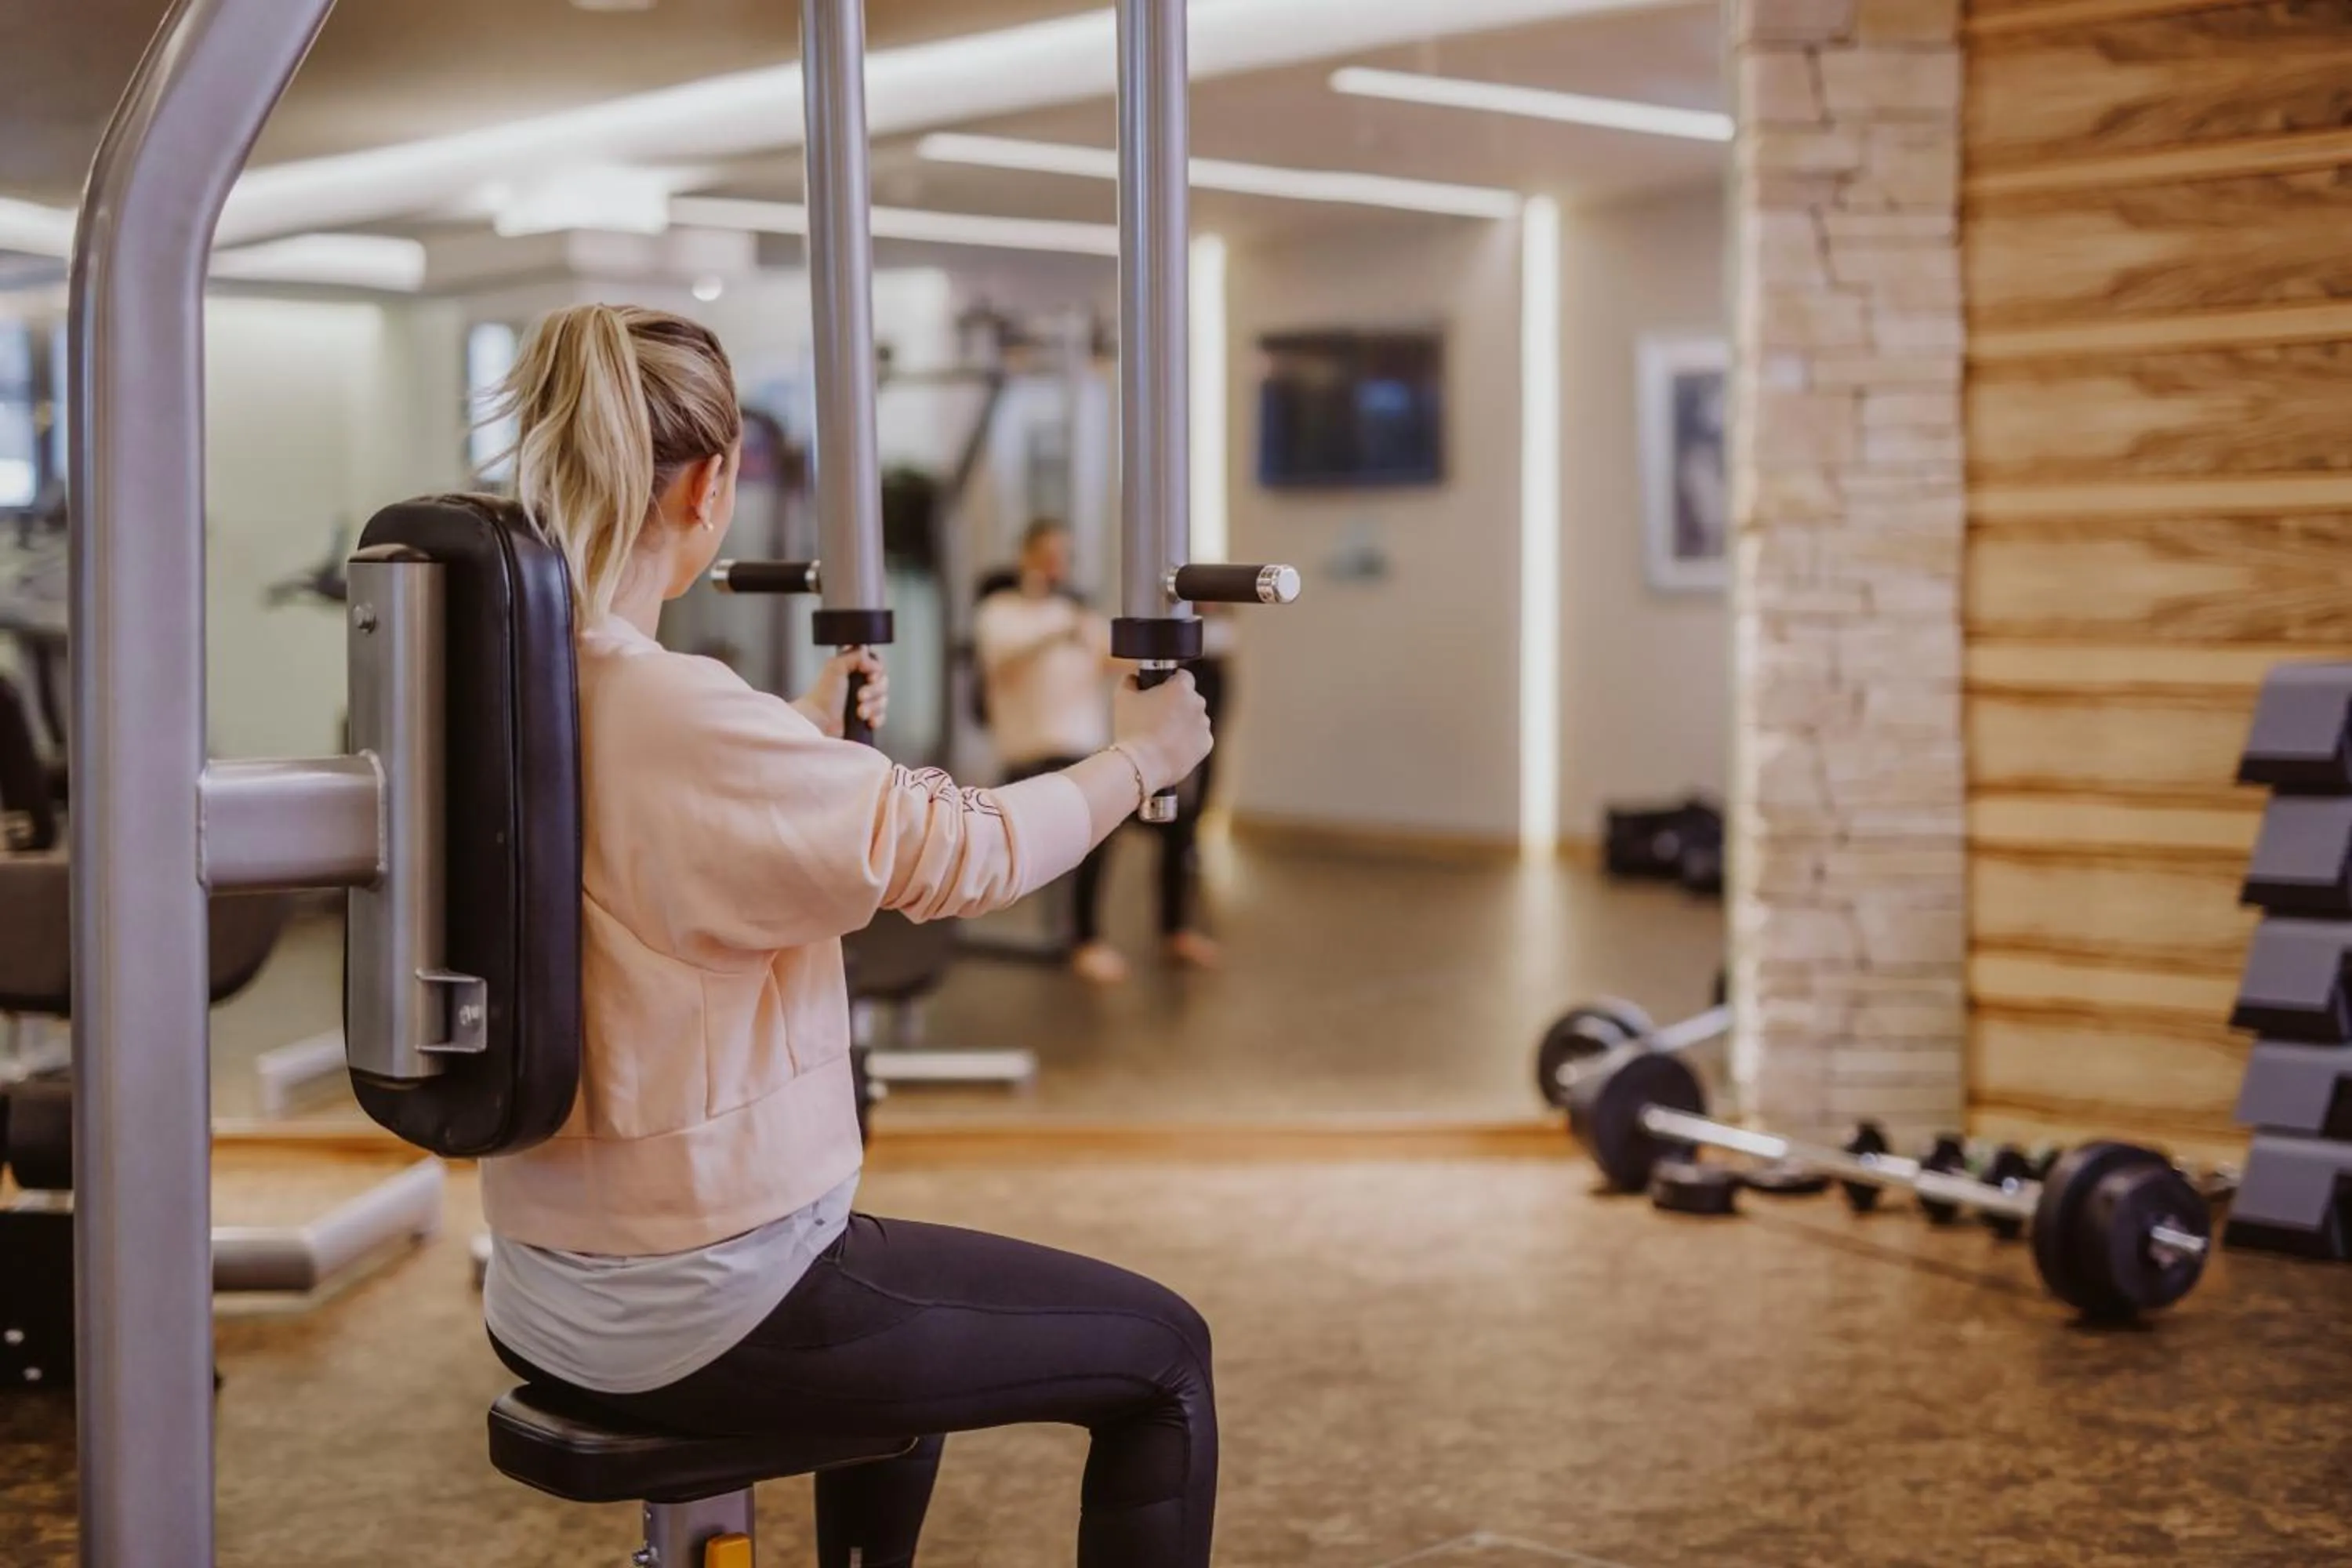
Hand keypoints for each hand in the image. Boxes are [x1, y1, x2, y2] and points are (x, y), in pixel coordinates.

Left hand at [797, 648, 887, 738]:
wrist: (820, 721)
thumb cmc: (823, 695)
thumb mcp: (836, 666)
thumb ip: (854, 655)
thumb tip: (868, 653)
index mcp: (853, 669)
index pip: (877, 663)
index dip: (877, 669)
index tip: (869, 674)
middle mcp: (860, 683)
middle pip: (883, 681)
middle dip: (874, 690)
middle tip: (860, 696)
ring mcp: (865, 701)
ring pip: (883, 699)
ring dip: (872, 706)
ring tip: (860, 712)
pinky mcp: (867, 717)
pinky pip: (882, 715)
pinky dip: (876, 718)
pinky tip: (867, 720)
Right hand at [1112, 670, 1211, 794]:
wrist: (1142, 764)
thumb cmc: (1132, 730)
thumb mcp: (1122, 697)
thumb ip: (1131, 681)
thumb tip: (1134, 679)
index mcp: (1181, 688)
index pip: (1183, 676)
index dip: (1170, 683)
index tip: (1161, 691)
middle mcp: (1198, 703)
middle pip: (1189, 698)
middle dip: (1177, 705)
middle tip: (1157, 716)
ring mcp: (1204, 725)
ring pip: (1195, 719)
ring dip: (1183, 723)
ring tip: (1162, 735)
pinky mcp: (1206, 745)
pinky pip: (1198, 738)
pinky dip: (1188, 741)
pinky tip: (1171, 746)